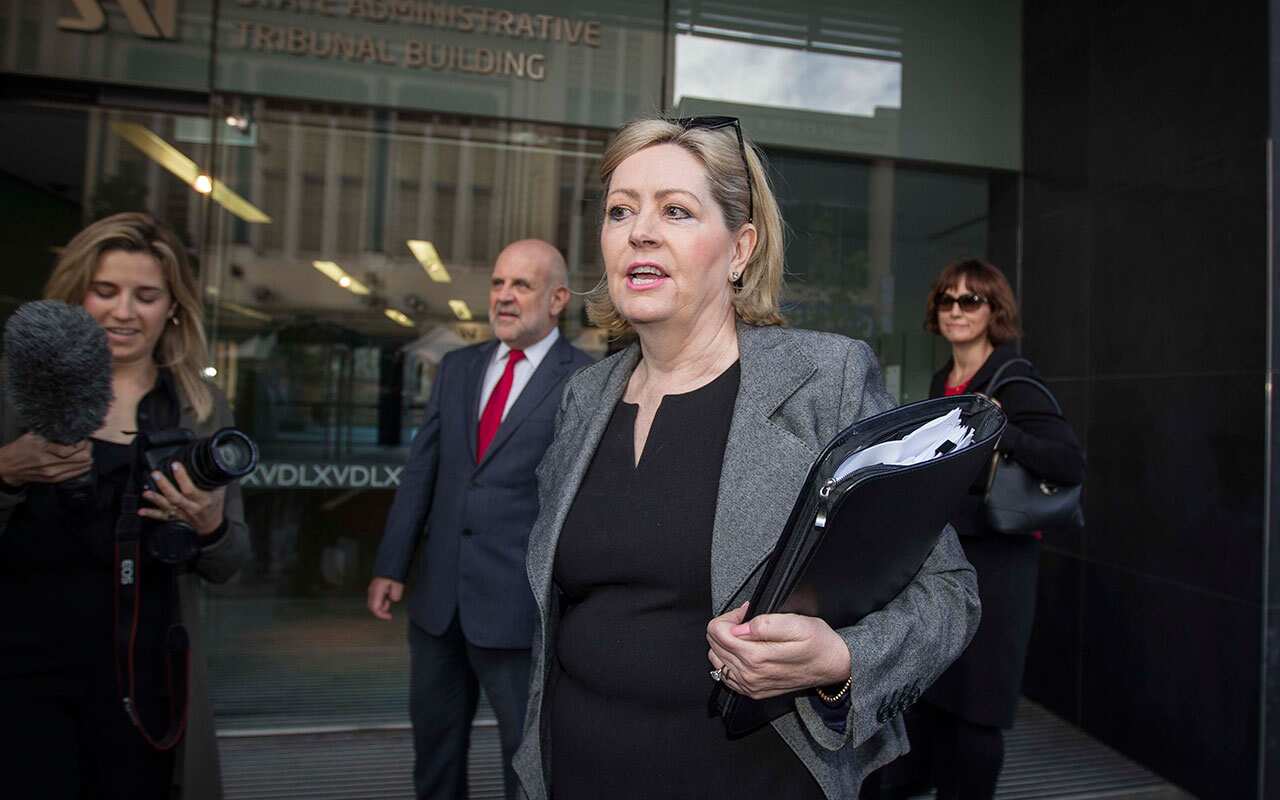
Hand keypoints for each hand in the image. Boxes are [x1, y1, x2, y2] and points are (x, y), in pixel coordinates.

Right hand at [0, 433, 91, 485]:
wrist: (9, 467)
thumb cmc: (21, 448)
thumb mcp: (33, 435)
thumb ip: (51, 433)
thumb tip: (70, 428)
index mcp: (43, 450)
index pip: (71, 449)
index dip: (82, 443)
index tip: (83, 437)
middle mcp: (49, 464)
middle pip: (81, 459)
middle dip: (87, 449)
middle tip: (87, 443)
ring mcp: (53, 474)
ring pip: (81, 467)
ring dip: (86, 457)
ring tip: (84, 450)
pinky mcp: (54, 480)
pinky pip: (76, 473)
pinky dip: (82, 465)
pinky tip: (81, 459)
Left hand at [139, 462, 226, 535]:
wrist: (211, 525)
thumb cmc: (215, 505)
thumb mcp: (219, 491)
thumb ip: (215, 479)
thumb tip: (213, 463)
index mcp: (203, 500)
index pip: (191, 489)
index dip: (182, 477)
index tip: (176, 465)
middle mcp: (191, 508)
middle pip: (176, 497)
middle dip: (164, 486)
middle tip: (156, 474)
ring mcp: (182, 514)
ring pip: (167, 506)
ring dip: (156, 499)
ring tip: (146, 492)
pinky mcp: (175, 518)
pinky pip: (162, 516)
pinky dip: (151, 514)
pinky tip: (142, 511)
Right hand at [367, 577, 404, 620]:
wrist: (389, 564)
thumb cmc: (393, 573)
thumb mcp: (398, 584)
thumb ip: (395, 593)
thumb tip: (393, 599)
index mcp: (376, 590)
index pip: (375, 608)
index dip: (381, 615)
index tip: (390, 617)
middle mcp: (371, 591)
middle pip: (372, 607)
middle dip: (382, 610)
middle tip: (390, 609)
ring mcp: (371, 589)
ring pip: (374, 603)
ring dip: (382, 604)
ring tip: (390, 597)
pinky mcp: (374, 588)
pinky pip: (376, 598)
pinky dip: (382, 600)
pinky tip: (388, 595)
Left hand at [706, 602, 850, 699]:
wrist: (834, 666)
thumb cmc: (819, 643)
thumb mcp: (797, 623)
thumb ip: (765, 624)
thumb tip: (739, 627)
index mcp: (756, 657)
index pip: (717, 631)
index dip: (729, 616)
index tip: (745, 613)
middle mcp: (749, 674)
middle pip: (713, 644)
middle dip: (726, 627)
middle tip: (746, 621)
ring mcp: (750, 685)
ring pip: (716, 659)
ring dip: (726, 643)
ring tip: (746, 635)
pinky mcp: (753, 691)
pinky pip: (725, 675)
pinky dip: (728, 660)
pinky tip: (744, 651)